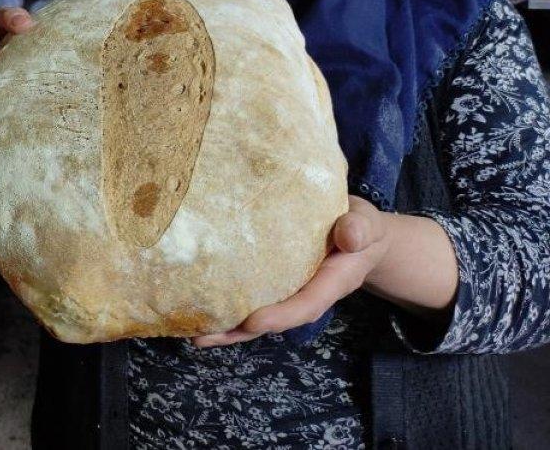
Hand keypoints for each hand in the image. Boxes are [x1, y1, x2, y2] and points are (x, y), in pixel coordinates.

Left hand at [192, 196, 391, 347]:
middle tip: (205, 337)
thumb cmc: (360, 226)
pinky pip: (252, 298)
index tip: (254, 322)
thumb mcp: (366, 224)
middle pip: (275, 319)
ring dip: (228, 328)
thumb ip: (360, 229)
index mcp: (332, 282)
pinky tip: (199, 312)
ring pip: (259, 314)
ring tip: (195, 336)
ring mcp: (291, 291)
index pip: (307, 304)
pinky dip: (228, 308)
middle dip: (241, 331)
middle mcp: (308, 293)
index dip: (281, 316)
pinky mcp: (276, 282)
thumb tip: (349, 234)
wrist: (358, 234)